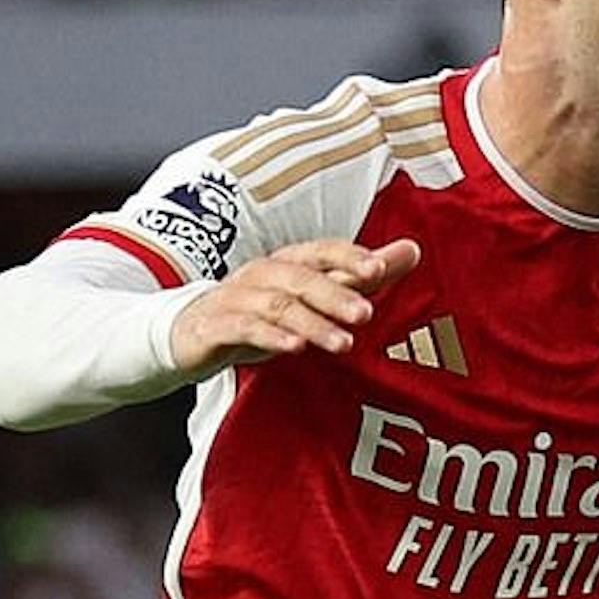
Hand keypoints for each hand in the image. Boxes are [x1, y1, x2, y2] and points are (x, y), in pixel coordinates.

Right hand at [170, 238, 420, 375]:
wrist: (186, 336)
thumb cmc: (257, 312)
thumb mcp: (311, 295)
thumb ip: (360, 275)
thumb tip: (412, 250)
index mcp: (287, 263)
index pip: (320, 251)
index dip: (348, 257)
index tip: (380, 268)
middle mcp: (261, 274)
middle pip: (300, 278)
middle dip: (335, 294)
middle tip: (366, 314)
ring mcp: (235, 299)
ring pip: (276, 305)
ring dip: (312, 323)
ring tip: (343, 343)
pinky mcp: (215, 326)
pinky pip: (242, 328)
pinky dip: (269, 337)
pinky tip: (293, 348)